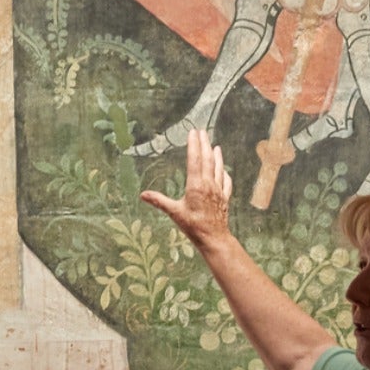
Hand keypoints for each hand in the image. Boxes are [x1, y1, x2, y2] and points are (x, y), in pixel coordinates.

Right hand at [139, 126, 233, 249]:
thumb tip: (142, 194)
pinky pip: (226, 181)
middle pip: (207, 159)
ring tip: (215, 145)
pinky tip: (224, 169)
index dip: (193, 145)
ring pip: (218, 168)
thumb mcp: (174, 213)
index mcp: (196, 185)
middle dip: (204, 144)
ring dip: (216, 155)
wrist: (214, 237)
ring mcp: (219, 190)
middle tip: (202, 132)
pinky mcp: (225, 197)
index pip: (195, 159)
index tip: (193, 132)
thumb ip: (159, 201)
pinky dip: (225, 172)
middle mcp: (209, 184)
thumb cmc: (193, 226)